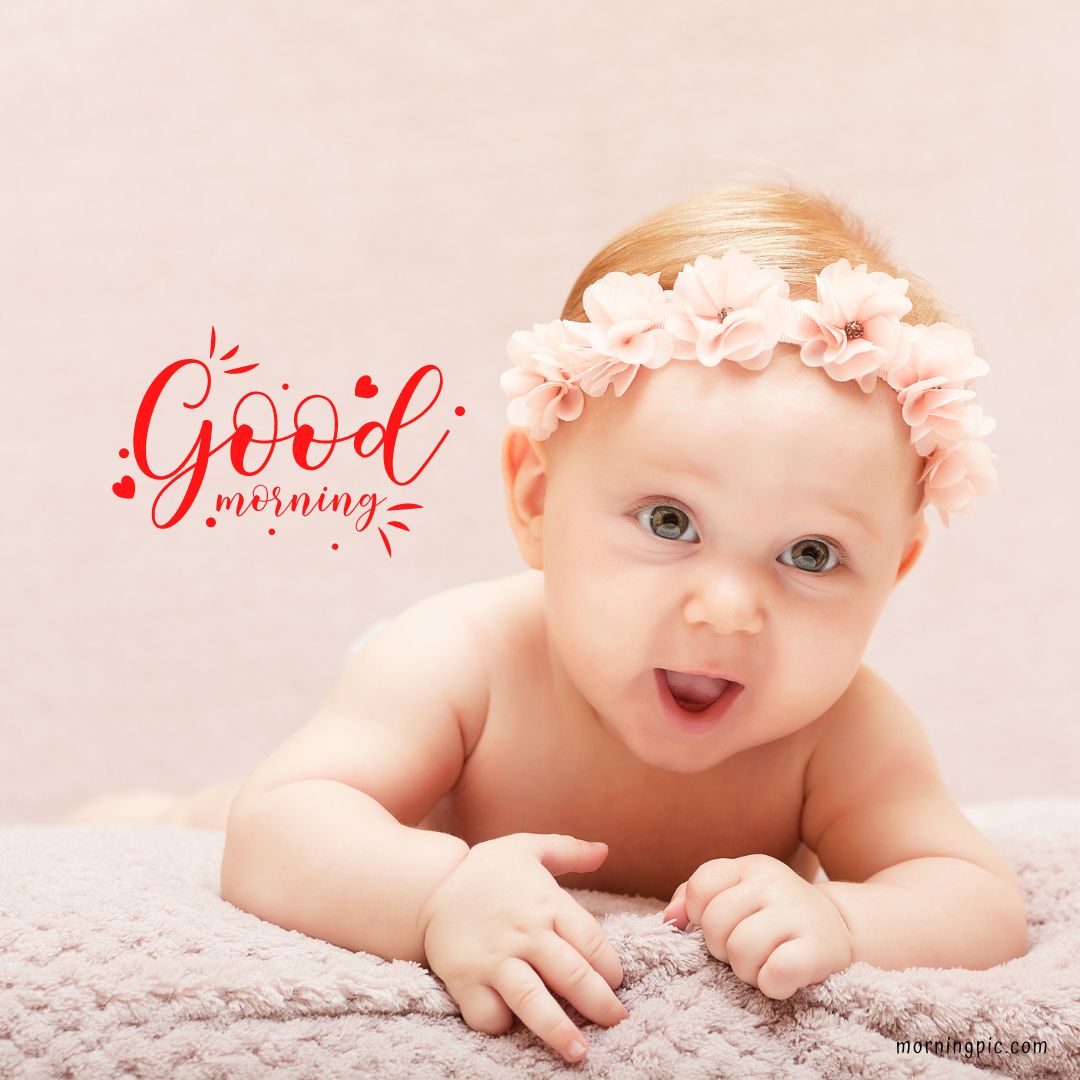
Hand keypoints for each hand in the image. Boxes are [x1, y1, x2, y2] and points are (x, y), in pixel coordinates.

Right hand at [417, 833, 628, 1062]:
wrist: (430, 885)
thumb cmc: (487, 870)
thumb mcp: (529, 848)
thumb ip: (570, 850)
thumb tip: (605, 851)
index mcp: (546, 902)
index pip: (591, 940)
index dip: (609, 966)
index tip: (615, 981)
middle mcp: (525, 933)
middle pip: (572, 975)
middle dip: (600, 1004)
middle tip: (616, 1021)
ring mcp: (495, 959)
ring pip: (534, 1001)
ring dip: (560, 1030)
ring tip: (580, 1052)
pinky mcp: (466, 980)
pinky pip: (490, 1014)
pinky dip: (503, 1025)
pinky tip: (514, 1025)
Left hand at [661, 854, 853, 998]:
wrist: (841, 930)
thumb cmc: (774, 916)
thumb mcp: (738, 894)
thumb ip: (694, 898)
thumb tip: (671, 919)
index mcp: (750, 867)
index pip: (700, 887)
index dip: (700, 916)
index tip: (721, 927)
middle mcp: (774, 882)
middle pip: (715, 924)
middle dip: (722, 949)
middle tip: (745, 951)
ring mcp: (798, 913)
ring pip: (741, 951)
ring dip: (746, 971)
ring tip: (762, 965)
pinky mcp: (820, 949)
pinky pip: (775, 973)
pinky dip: (771, 985)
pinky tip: (781, 980)